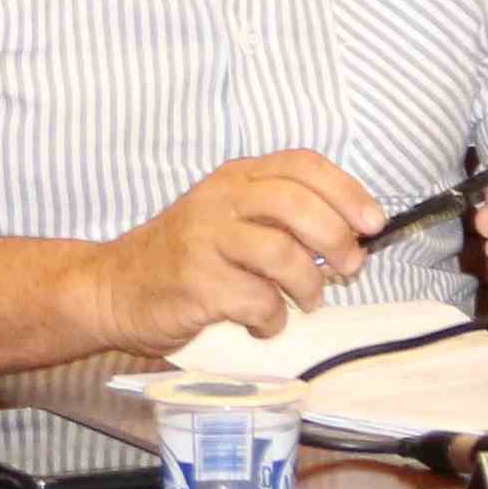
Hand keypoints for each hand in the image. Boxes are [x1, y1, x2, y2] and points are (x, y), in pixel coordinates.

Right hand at [78, 150, 380, 350]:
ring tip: (306, 301)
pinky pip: (257, 301)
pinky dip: (272, 320)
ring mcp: (205, 240)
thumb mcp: (229, 218)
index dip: (346, 191)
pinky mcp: (196, 284)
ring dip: (308, 284)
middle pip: (295, 203)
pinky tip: (263, 324)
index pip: (302, 164)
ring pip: (282, 253)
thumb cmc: (185, 258)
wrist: (114, 289)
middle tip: (349, 268)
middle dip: (336, 238)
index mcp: (236, 178)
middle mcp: (220, 200)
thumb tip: (352, 239)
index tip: (373, 223)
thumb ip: (280, 218)